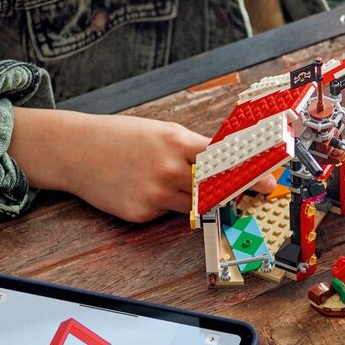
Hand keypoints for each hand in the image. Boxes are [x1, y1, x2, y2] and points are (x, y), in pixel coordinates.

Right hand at [10, 108, 273, 222]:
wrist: (75, 150)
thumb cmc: (121, 137)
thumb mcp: (160, 131)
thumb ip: (191, 147)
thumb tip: (225, 161)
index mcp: (175, 141)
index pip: (222, 158)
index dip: (249, 170)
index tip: (270, 179)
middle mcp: (168, 169)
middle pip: (214, 187)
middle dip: (238, 191)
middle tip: (261, 194)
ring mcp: (154, 194)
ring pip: (194, 205)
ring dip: (205, 201)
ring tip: (207, 194)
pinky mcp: (141, 212)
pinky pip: (168, 213)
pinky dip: (168, 205)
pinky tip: (150, 190)